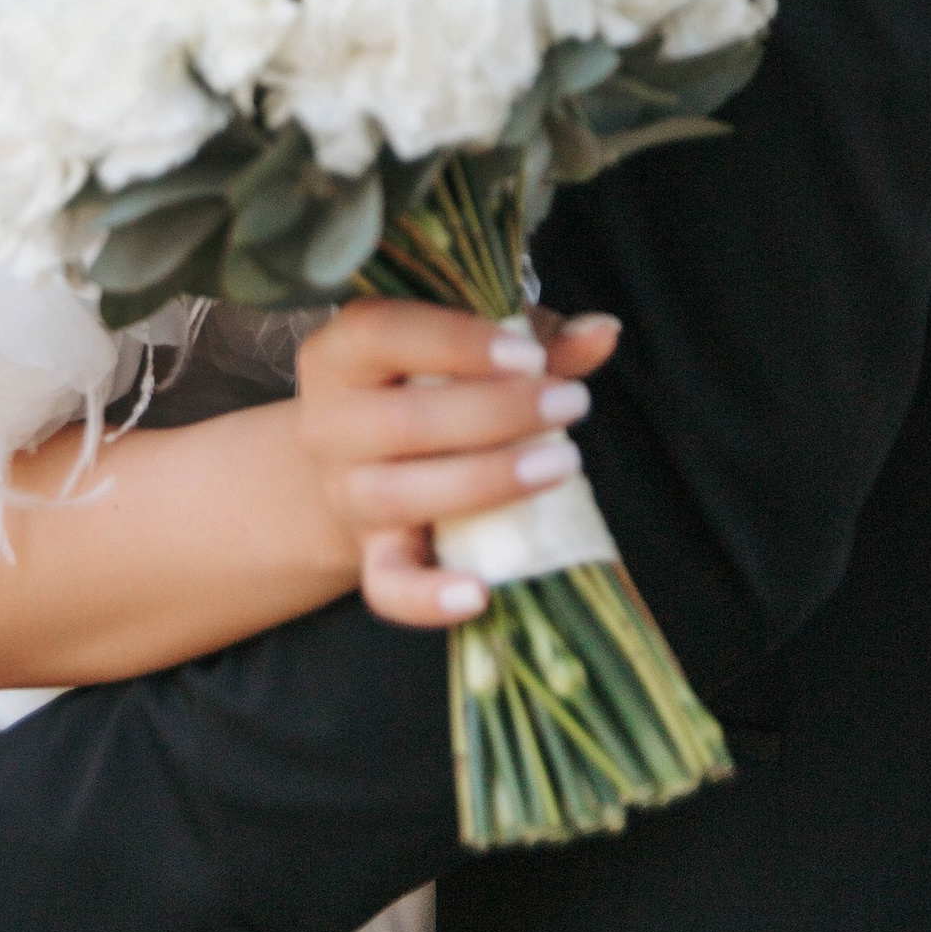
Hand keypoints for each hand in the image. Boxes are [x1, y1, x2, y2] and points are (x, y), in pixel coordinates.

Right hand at [295, 299, 620, 628]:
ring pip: (396, 496)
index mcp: (342, 352)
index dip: (455, 342)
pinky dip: (427, 598)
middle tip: (571, 403)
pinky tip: (479, 594)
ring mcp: (346, 494)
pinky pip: (387, 586)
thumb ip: (534, 336)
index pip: (382, 333)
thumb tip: (602, 333)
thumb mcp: (472, 347)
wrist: (366, 460)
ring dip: (485, 481)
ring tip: (561, 464)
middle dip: (494, 413)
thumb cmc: (429, 383)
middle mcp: (329, 423)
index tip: (529, 356)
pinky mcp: (371, 554)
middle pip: (399, 421)